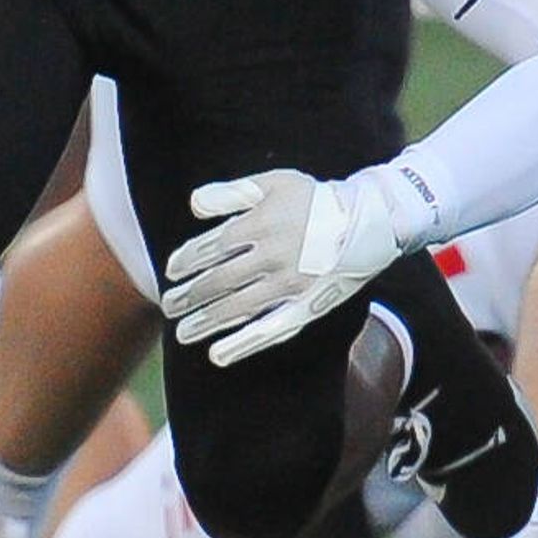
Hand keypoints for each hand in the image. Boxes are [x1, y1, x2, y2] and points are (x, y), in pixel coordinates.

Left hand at [162, 167, 421, 366]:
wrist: (369, 221)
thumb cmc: (315, 200)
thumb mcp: (275, 182)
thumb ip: (232, 193)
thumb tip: (194, 205)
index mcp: (261, 224)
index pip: (210, 248)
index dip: (186, 261)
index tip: (171, 271)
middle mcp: (272, 256)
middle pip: (218, 282)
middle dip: (189, 295)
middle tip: (169, 305)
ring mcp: (290, 285)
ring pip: (237, 308)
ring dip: (205, 322)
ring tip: (183, 332)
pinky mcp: (306, 307)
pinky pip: (269, 330)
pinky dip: (241, 344)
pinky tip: (217, 354)